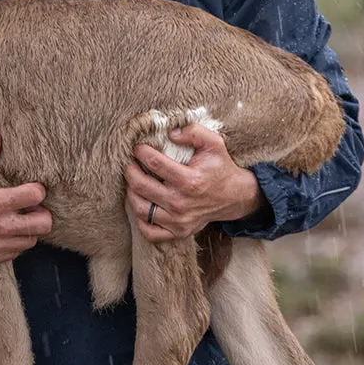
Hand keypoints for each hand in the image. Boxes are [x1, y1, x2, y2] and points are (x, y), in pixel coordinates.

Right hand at [0, 128, 52, 266]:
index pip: (35, 196)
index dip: (37, 189)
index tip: (31, 188)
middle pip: (43, 224)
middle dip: (42, 213)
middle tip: (31, 207)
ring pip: (31, 241)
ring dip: (28, 229)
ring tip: (18, 219)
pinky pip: (14, 253)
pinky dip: (14, 243)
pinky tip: (4, 232)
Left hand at [125, 123, 264, 242]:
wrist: (234, 197)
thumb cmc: (220, 167)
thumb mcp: (214, 143)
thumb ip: (194, 132)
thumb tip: (170, 133)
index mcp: (190, 180)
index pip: (154, 163)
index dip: (141, 152)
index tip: (138, 148)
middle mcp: (182, 203)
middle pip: (141, 186)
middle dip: (129, 171)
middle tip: (129, 163)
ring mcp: (179, 221)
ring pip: (140, 209)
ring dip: (131, 193)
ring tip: (134, 182)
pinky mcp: (178, 232)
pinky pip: (149, 231)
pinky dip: (140, 219)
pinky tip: (143, 204)